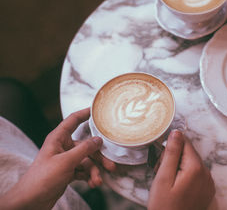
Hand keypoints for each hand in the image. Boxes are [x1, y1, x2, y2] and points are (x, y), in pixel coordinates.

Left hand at [1, 108, 115, 209]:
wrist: (31, 201)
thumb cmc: (42, 178)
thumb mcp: (66, 162)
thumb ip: (84, 149)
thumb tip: (98, 140)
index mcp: (58, 139)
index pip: (72, 120)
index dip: (85, 114)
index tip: (97, 110)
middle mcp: (63, 147)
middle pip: (86, 146)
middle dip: (98, 157)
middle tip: (110, 165)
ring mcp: (66, 160)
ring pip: (87, 161)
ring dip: (94, 171)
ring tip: (98, 181)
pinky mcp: (68, 172)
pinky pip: (83, 171)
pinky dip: (89, 177)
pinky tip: (92, 183)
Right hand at [148, 130, 214, 209]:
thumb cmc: (164, 205)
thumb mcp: (163, 178)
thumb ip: (171, 153)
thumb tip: (176, 132)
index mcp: (196, 167)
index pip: (186, 143)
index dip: (171, 147)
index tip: (162, 158)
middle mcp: (206, 173)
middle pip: (189, 153)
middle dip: (175, 158)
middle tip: (162, 172)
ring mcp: (208, 182)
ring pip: (192, 163)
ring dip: (180, 167)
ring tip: (169, 181)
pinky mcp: (207, 190)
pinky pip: (197, 174)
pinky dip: (186, 176)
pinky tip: (177, 187)